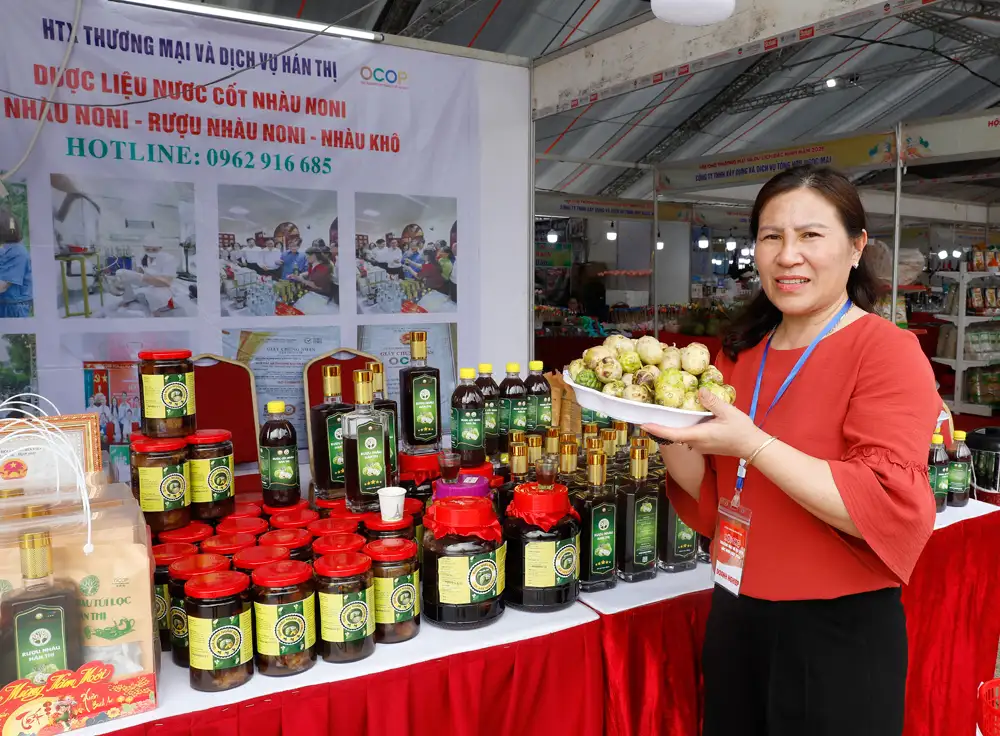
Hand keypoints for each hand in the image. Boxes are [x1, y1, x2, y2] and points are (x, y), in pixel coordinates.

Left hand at [642, 388, 768, 459]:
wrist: (752, 446)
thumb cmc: (741, 430)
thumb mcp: (728, 411)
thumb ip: (712, 401)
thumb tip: (699, 391)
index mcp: (698, 435)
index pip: (672, 434)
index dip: (657, 429)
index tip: (644, 424)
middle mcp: (695, 443)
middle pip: (673, 435)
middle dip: (660, 426)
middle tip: (646, 415)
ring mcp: (699, 446)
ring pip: (680, 436)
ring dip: (670, 427)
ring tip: (660, 414)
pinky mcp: (703, 445)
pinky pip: (688, 436)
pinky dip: (681, 428)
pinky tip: (681, 418)